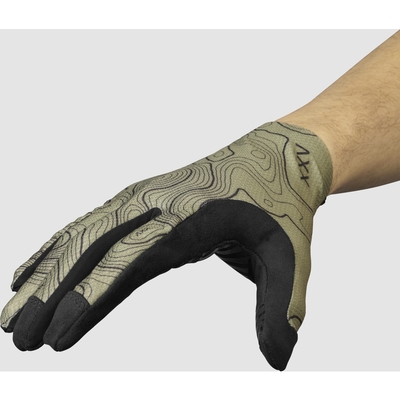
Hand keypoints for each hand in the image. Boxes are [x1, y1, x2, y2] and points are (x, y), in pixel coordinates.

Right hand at [1, 121, 331, 370]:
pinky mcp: (140, 198)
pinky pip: (90, 223)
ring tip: (10, 312)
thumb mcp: (289, 256)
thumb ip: (281, 306)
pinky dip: (57, 246)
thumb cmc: (280, 205)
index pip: (133, 259)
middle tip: (19, 335)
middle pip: (94, 247)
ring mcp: (144, 197)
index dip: (94, 295)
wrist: (274, 157)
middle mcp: (158, 203)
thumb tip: (278, 363)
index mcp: (192, 219)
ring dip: (46, 272)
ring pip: (83, 234)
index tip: (60, 333)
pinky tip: (32, 269)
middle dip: (54, 290)